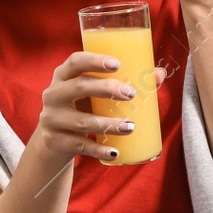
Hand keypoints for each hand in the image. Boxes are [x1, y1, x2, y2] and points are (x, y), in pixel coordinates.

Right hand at [34, 50, 168, 163]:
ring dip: (108, 124)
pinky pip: (80, 146)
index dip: (94, 61)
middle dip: (106, 89)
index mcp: (63, 76)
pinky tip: (114, 152)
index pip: (75, 61)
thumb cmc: (82, 108)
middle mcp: (54, 95)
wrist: (54, 141)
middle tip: (130, 94)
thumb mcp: (94, 94)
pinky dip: (99, 149)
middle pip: (79, 87)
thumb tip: (159, 74)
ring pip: (82, 121)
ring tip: (130, 126)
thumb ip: (122, 82)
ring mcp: (53, 119)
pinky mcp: (56, 141)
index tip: (117, 64)